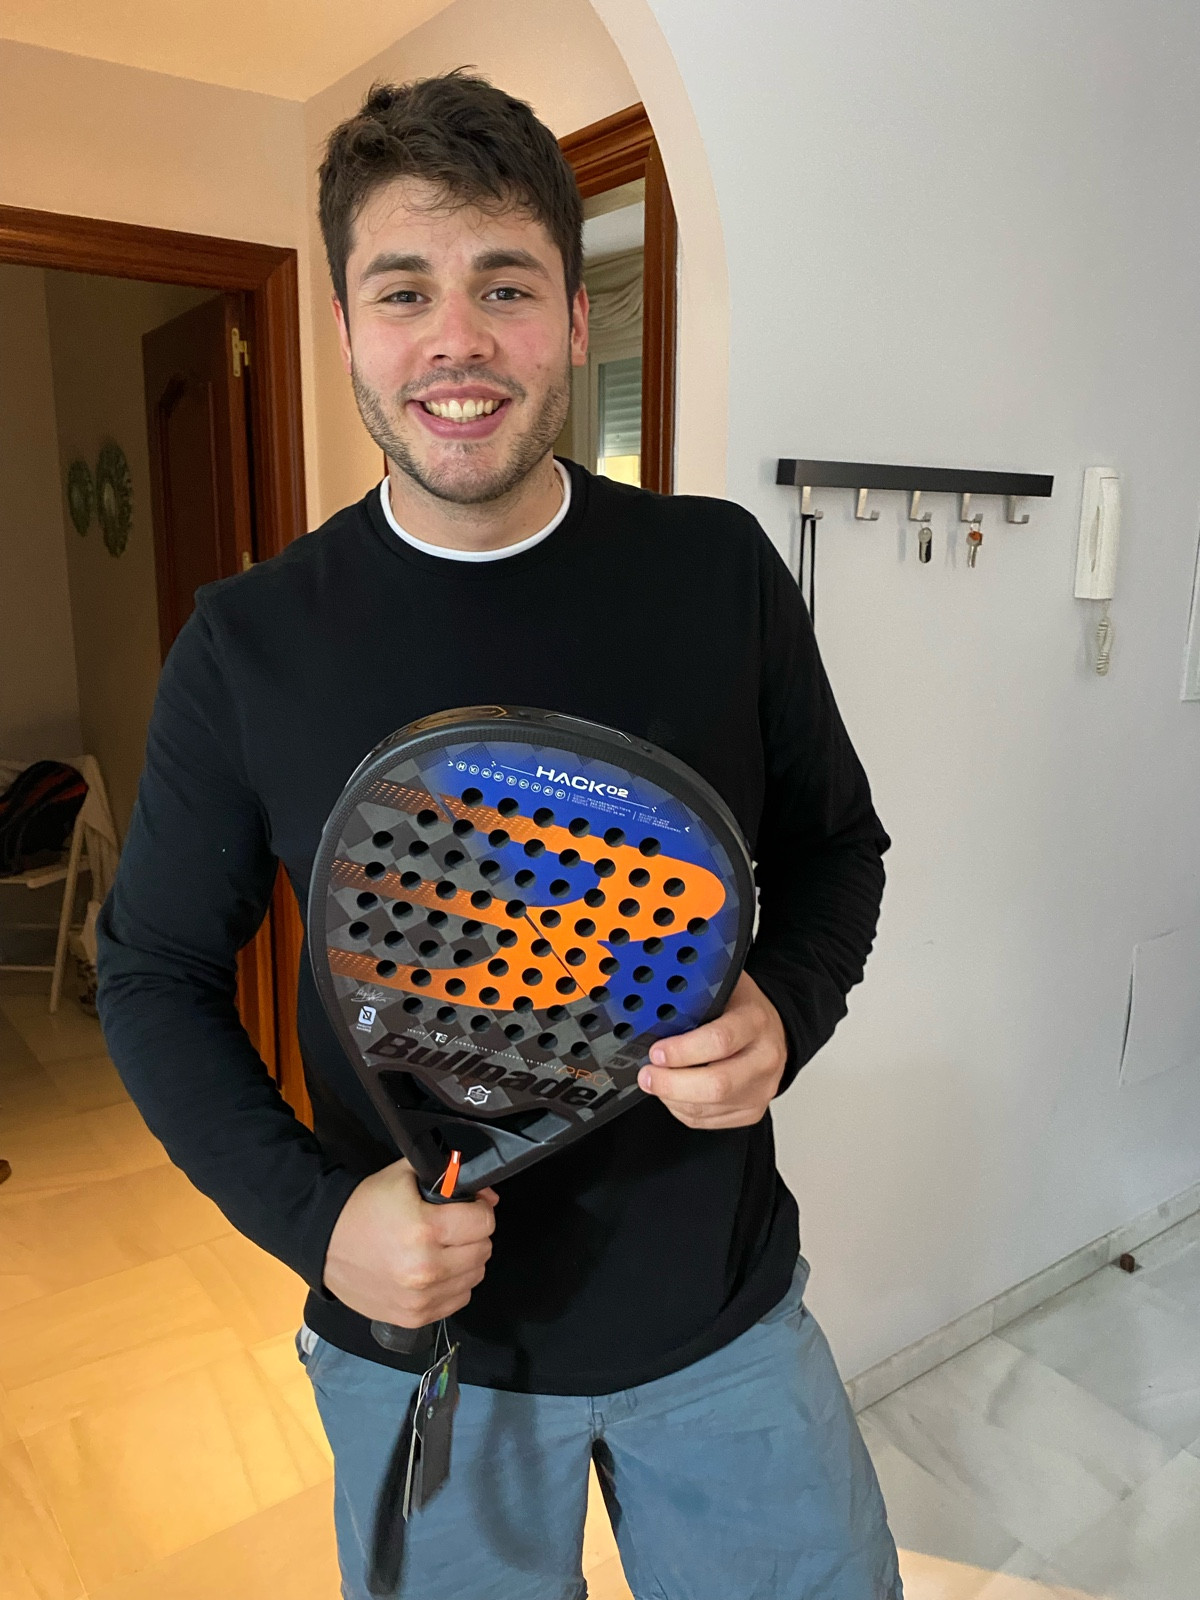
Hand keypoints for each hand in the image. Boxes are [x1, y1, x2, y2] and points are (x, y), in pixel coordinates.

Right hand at [323, 1158, 498, 1327]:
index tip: (467, 1208)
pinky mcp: (414, 1317)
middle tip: (452, 1227)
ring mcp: (420, 1298)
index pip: (484, 1222)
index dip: (479, 1210)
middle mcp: (426, 1269)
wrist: (325, 1242)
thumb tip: (487, 1195)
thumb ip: (451, 1177)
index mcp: (425, 1229)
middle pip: (483, 1251)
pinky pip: (458, 1300)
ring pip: (475, 1277)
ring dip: (465, 1260)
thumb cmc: (365, 1207)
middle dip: (473, 1234)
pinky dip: (452, 1284)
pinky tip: (433, 1270)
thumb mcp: (405, 1176)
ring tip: (441, 1248)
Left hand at [637, 971, 787, 1128]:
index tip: (656, 1052)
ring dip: (671, 1097)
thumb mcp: (723, 989)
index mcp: (755, 1022)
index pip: (720, 1041)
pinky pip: (706, 1120)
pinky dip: (681, 1109)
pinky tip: (676, 1093)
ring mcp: (760, 1090)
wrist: (772, 1033)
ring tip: (657, 1081)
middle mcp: (764, 1059)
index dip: (682, 1051)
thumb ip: (693, 999)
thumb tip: (651, 1009)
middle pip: (716, 1085)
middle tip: (647, 1075)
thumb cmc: (741, 1010)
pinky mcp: (751, 1112)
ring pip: (706, 1108)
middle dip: (671, 1084)